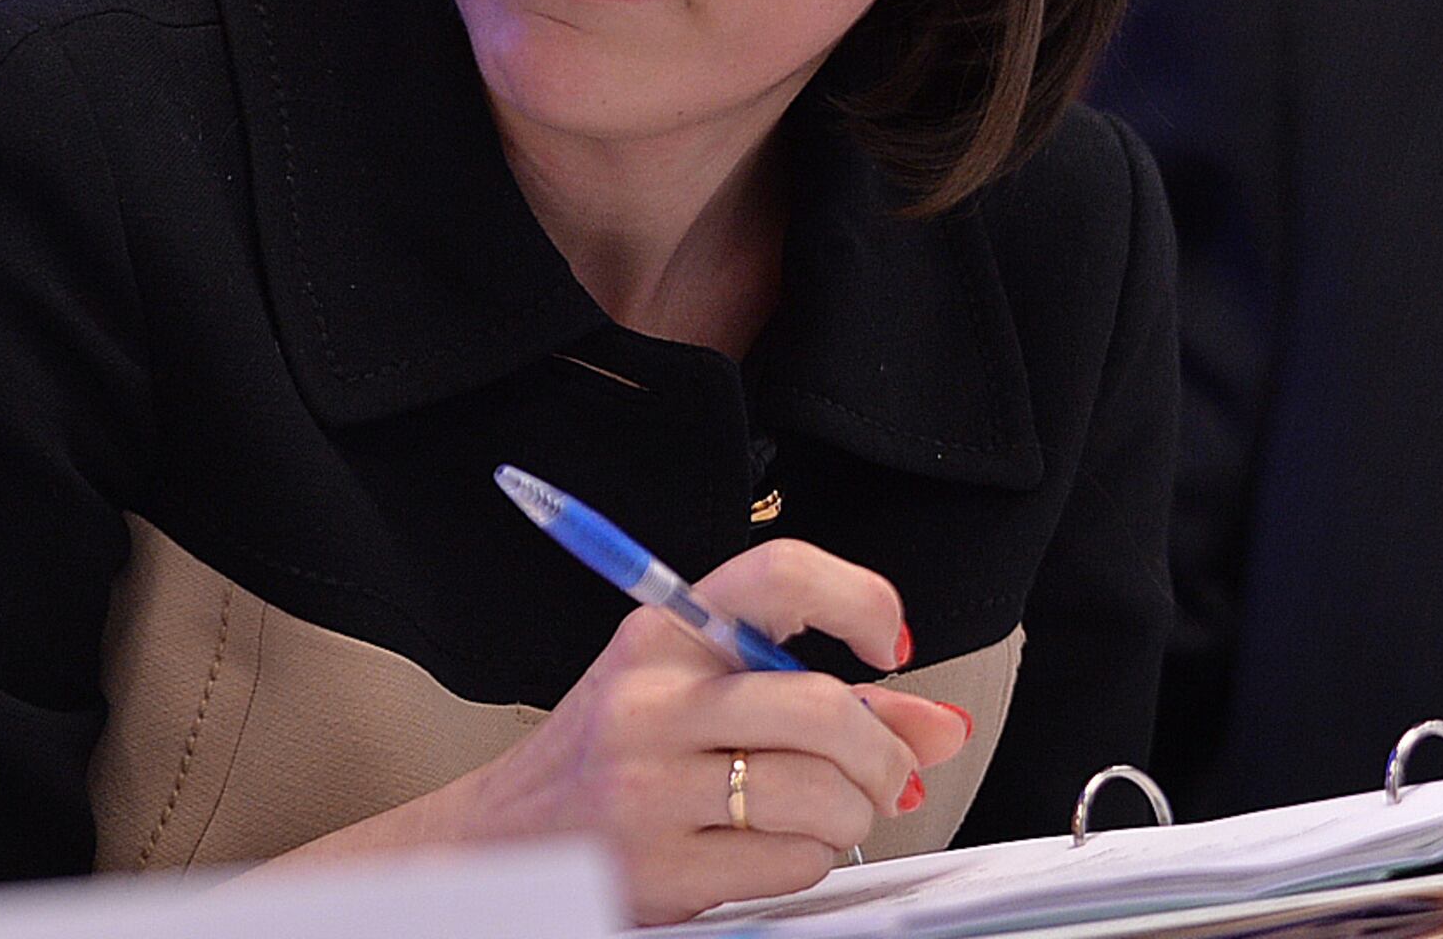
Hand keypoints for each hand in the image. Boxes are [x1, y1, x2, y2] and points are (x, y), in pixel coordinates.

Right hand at [428, 539, 974, 922]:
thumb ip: (826, 703)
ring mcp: (649, 787)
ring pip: (820, 792)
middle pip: (823, 708)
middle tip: (888, 769)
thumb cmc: (612, 760)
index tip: (889, 645)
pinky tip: (774, 849)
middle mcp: (653, 701)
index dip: (862, 601)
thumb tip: (937, 726)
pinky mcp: (658, 866)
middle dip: (884, 749)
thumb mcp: (701, 699)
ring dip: (852, 813)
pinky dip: (809, 860)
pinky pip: (792, 861)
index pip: (781, 576)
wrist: (505, 844)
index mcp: (665, 635)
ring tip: (826, 813)